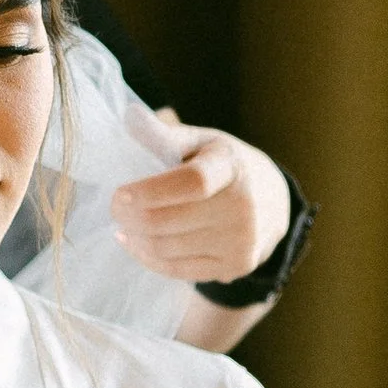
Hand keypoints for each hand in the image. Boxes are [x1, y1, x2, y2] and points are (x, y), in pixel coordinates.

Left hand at [111, 120, 290, 286]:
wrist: (273, 203)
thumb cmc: (223, 166)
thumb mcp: (203, 142)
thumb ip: (165, 135)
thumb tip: (129, 117)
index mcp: (231, 167)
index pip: (192, 183)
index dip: (149, 192)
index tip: (119, 194)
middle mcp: (243, 207)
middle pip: (168, 221)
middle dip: (129, 217)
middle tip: (113, 209)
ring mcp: (242, 241)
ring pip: (166, 249)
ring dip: (134, 239)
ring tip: (123, 225)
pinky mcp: (236, 267)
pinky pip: (177, 270)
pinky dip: (148, 258)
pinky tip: (135, 243)